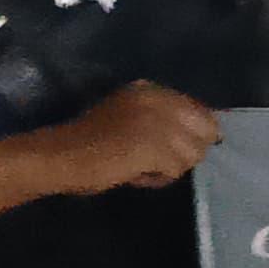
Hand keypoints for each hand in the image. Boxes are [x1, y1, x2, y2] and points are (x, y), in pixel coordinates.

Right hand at [0, 80, 218, 210]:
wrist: (62, 155)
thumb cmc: (90, 141)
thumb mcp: (129, 116)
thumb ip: (162, 117)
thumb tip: (206, 132)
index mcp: (152, 89)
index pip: (201, 110)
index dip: (195, 134)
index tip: (175, 147)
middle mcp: (159, 98)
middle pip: (207, 131)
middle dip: (187, 151)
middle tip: (157, 160)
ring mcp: (158, 121)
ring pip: (194, 154)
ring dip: (170, 168)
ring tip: (140, 167)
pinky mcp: (155, 146)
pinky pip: (176, 170)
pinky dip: (157, 179)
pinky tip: (135, 174)